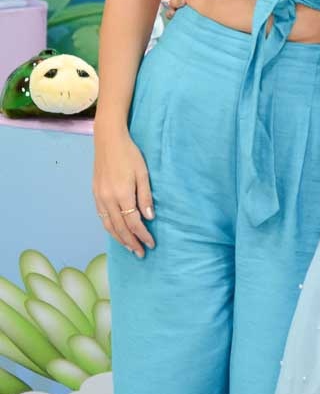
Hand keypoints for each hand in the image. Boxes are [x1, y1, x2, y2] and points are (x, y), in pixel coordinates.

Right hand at [92, 126, 155, 257]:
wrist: (108, 140)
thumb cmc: (130, 154)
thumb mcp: (143, 173)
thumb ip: (146, 197)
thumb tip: (149, 218)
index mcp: (122, 194)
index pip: (134, 222)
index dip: (142, 235)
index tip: (151, 244)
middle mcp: (108, 199)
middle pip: (120, 228)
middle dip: (131, 242)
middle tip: (141, 253)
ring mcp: (99, 197)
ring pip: (108, 225)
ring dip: (119, 239)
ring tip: (130, 247)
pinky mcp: (95, 193)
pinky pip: (102, 217)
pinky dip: (110, 228)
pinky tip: (116, 232)